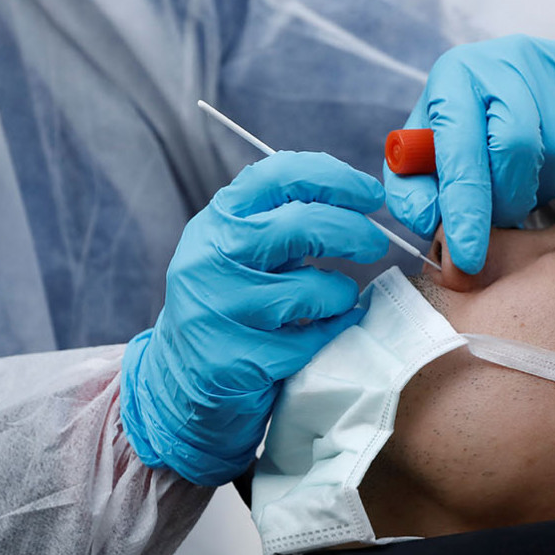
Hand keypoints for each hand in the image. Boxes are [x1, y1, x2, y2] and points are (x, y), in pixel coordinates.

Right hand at [120, 152, 388, 485]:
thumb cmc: (229, 304)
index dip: (333, 178)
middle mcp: (211, 257)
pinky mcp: (235, 359)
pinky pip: (310, 340)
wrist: (180, 379)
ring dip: (340, 294)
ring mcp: (220, 309)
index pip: (278, 176)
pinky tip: (319, 334)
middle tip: (374, 242)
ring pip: (312, 289)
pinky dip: (328, 334)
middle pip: (301, 225)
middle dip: (352, 230)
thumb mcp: (240, 249)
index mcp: (217, 221)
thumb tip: (354, 195)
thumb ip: (282, 219)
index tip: (369, 194)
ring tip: (337, 299)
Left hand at [383, 35, 554, 274]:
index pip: (462, 152)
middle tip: (501, 215)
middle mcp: (504, 61)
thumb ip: (413, 192)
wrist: (514, 77)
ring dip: (541, 190)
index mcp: (454, 78)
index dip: (466, 211)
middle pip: (517, 148)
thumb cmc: (461, 127)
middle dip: (508, 199)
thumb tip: (430, 221)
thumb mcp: (423, 154)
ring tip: (523, 188)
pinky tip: (551, 168)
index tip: (469, 257)